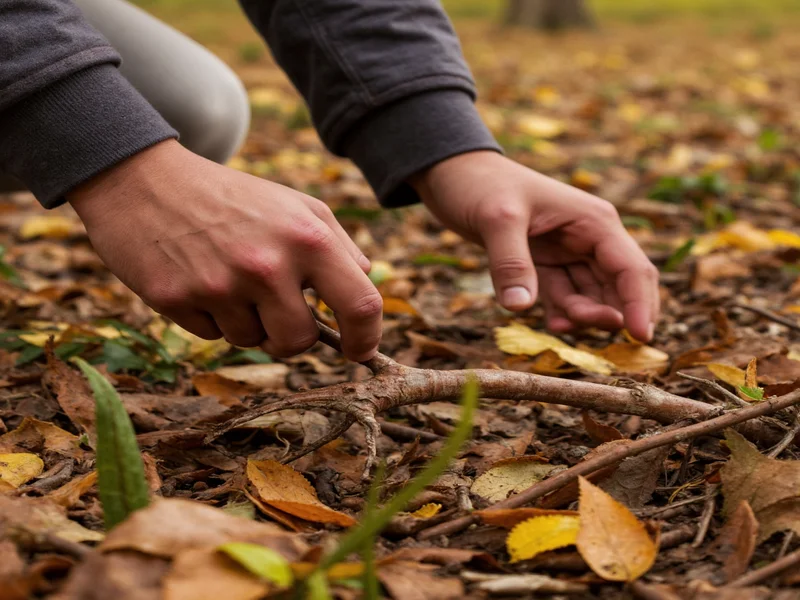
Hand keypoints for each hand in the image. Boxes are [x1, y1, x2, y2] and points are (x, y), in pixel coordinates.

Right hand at [68, 140, 382, 360]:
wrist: (144, 180)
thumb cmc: (232, 198)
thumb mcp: (297, 206)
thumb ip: (339, 248)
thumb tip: (367, 285)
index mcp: (307, 237)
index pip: (360, 304)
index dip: (367, 338)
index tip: (361, 351)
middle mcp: (266, 264)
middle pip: (298, 342)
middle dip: (290, 334)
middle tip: (274, 308)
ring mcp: (219, 284)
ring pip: (252, 342)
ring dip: (247, 322)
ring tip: (229, 278)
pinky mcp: (176, 299)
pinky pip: (212, 336)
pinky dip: (212, 317)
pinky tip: (199, 279)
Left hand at [410, 151, 658, 341]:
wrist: (452, 173)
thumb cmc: (479, 185)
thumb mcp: (496, 219)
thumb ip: (511, 263)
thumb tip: (522, 308)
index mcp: (593, 221)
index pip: (631, 268)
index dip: (640, 305)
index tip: (640, 339)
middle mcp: (590, 238)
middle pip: (619, 288)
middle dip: (607, 314)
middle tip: (572, 324)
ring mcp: (568, 253)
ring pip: (593, 297)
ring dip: (583, 316)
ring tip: (554, 322)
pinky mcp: (544, 265)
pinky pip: (565, 297)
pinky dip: (564, 314)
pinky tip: (550, 323)